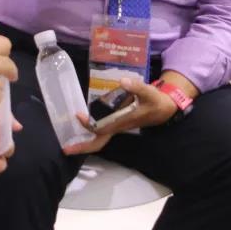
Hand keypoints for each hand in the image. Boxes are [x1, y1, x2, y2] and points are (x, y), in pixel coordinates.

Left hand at [61, 77, 178, 154]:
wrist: (165, 110)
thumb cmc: (156, 102)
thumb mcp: (148, 92)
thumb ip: (136, 87)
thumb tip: (123, 81)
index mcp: (122, 122)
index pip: (102, 128)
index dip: (89, 125)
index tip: (78, 115)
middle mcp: (117, 127)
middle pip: (98, 142)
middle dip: (82, 147)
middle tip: (65, 148)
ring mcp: (117, 126)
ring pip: (99, 137)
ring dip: (84, 140)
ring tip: (68, 138)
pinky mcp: (118, 122)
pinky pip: (102, 130)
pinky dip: (91, 129)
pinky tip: (83, 122)